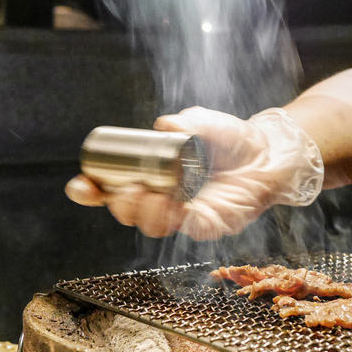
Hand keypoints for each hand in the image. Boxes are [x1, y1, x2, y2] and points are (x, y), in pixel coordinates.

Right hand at [65, 107, 323, 239]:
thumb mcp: (205, 122)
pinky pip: (188, 229)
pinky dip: (177, 219)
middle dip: (117, 206)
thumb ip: (184, 123)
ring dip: (144, 214)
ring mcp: (186, 215)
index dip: (92, 192)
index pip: (112, 191)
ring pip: (153, 226)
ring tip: (147, 195)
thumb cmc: (235, 139)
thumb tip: (163, 126)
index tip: (80, 186)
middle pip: (128, 214)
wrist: (271, 152)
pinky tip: (174, 206)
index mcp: (152, 177)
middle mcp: (164, 199)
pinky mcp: (211, 225)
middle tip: (123, 191)